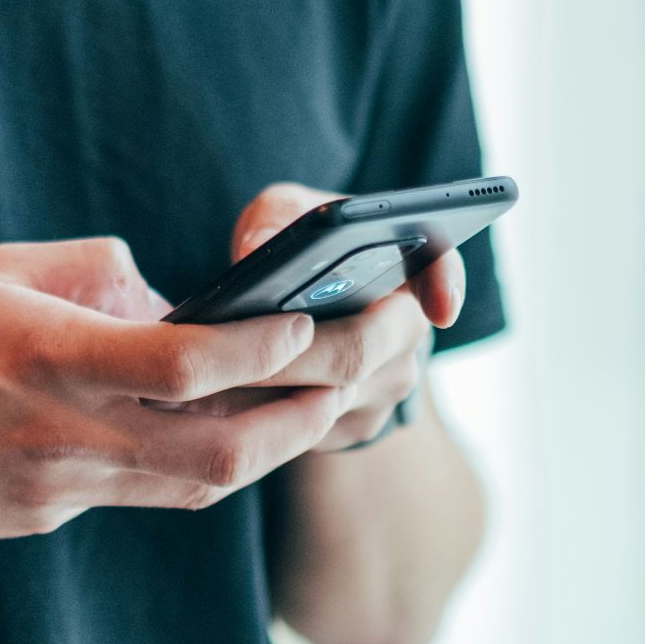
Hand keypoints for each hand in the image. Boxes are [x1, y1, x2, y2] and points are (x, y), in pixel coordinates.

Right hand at [0, 237, 346, 541]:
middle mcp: (67, 435)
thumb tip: (163, 290)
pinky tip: (225, 431)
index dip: (267, 346)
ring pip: (199, 488)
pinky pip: (145, 495)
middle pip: (223, 451)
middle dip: (309, 413)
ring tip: (322, 401)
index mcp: (52, 359)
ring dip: (273, 447)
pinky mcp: (46, 517)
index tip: (316, 315)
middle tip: (365, 368)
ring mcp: (59, 490)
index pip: (188, 363)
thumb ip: (90, 273)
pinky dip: (197, 463)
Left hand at [180, 183, 464, 450]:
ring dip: (264, 389)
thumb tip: (257, 250)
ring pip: (327, 398)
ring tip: (199, 376)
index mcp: (404, 266)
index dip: (445, 286)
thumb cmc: (295, 248)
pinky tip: (210, 402)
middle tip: (225, 347)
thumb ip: (276, 218)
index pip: (440, 267)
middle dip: (288, 351)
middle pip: (357, 350)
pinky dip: (258, 415)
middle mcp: (407, 330)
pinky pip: (308, 428)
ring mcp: (386, 387)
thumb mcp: (285, 214)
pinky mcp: (353, 426)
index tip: (439, 307)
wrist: (302, 308)